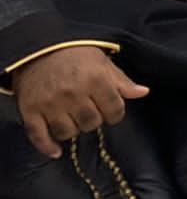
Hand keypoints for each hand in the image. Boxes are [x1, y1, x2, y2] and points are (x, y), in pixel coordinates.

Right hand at [13, 46, 148, 158]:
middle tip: (90, 112)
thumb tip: (143, 92)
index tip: (111, 111)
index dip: (116, 113)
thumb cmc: (76, 54)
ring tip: (74, 120)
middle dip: (95, 120)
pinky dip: (48, 147)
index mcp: (95, 79)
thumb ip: (121, 81)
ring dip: (73, 130)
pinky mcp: (30, 111)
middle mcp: (73, 93)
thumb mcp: (103, 62)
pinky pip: (39, 136)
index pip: (114, 110)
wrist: (38, 48)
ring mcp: (50, 104)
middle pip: (91, 123)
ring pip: (67, 133)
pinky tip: (56, 150)